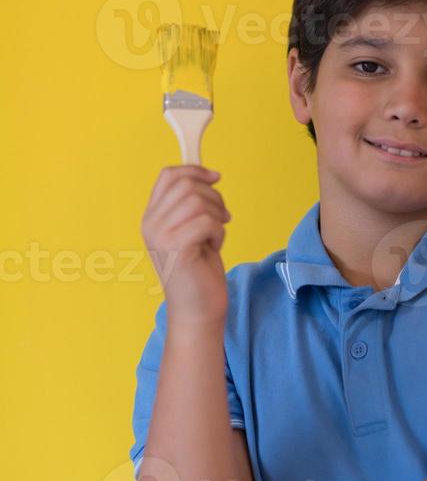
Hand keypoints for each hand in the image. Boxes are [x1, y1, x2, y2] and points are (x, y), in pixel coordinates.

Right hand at [141, 165, 231, 325]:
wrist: (198, 310)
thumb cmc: (199, 271)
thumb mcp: (192, 230)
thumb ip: (192, 205)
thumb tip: (210, 175)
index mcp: (152, 217)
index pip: (168, 175)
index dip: (194, 170)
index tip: (215, 178)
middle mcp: (151, 224)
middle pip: (186, 184)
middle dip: (213, 196)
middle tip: (222, 217)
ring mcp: (161, 236)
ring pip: (198, 201)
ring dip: (217, 215)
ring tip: (216, 234)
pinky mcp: (176, 248)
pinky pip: (206, 221)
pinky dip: (218, 232)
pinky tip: (214, 247)